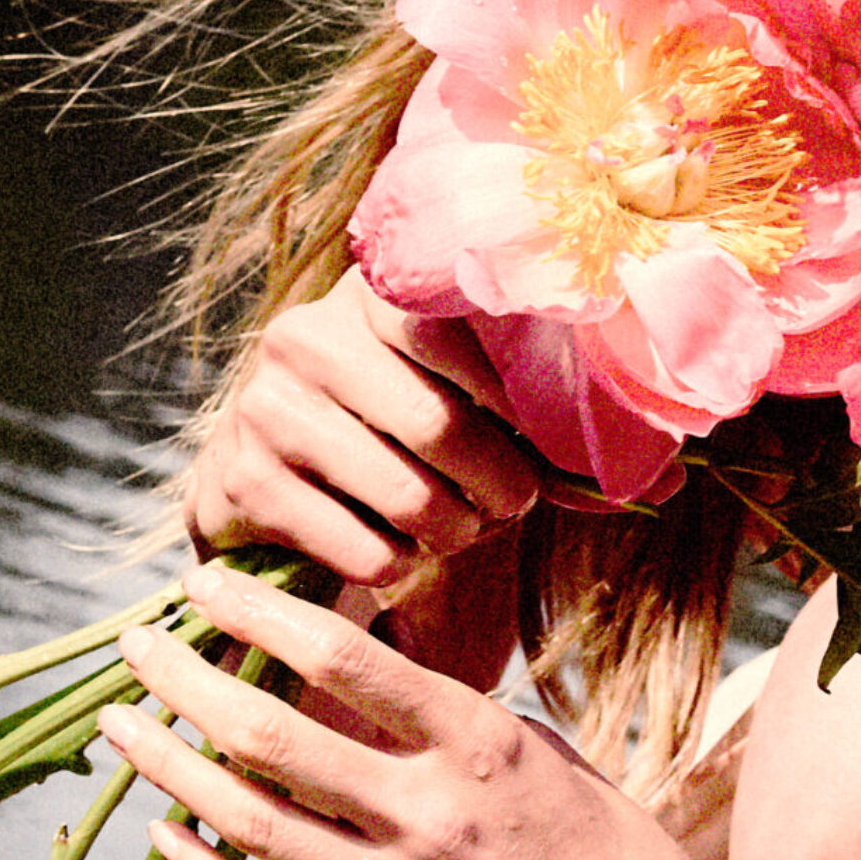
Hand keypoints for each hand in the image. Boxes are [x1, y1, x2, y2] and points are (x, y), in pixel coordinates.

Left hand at [100, 560, 737, 859]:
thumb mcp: (544, 757)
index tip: (207, 583)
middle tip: (136, 645)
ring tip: (125, 728)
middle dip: (187, 680)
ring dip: (172, 769)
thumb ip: (449, 722)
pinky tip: (168, 835)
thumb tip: (360, 676)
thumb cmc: (611, 857)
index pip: (342, 658)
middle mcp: (432, 818)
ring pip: (251, 825)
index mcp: (479, 745)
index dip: (259, 613)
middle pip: (270, 735)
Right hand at [186, 268, 540, 588]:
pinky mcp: (245, 485)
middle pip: (439, 426)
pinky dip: (403, 565)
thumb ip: (503, 382)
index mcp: (362, 294)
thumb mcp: (428, 375)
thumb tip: (615, 446)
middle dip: (499, 483)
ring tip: (462, 528)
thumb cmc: (378, 421)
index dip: (516, 394)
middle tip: (513, 501)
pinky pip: (367, 552)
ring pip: (409, 499)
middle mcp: (305, 338)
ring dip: (457, 532)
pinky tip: (400, 549)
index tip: (549, 434)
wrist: (256, 474)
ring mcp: (266, 410)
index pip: (456, 332)